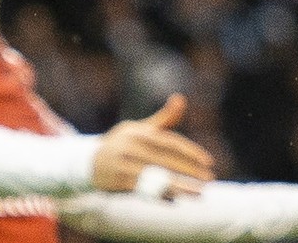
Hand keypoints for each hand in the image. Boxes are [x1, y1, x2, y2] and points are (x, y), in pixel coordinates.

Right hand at [92, 94, 214, 198]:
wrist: (88, 162)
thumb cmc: (123, 143)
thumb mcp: (140, 128)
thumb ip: (164, 119)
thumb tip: (181, 99)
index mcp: (139, 132)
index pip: (169, 142)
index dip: (190, 152)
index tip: (208, 161)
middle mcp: (130, 147)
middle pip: (165, 160)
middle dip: (189, 170)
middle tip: (209, 178)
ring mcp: (123, 165)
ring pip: (156, 176)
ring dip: (179, 186)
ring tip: (198, 192)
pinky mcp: (117, 181)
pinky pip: (142, 189)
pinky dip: (159, 194)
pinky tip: (175, 199)